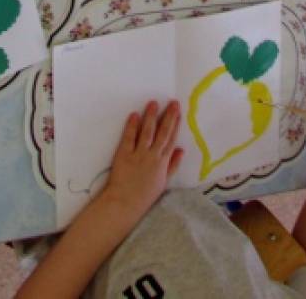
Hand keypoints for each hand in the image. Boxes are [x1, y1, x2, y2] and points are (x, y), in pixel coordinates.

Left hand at [99, 100, 183, 222]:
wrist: (125, 203)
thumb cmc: (145, 195)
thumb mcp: (163, 182)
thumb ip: (172, 165)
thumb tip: (181, 150)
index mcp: (163, 162)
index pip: (171, 139)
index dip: (175, 124)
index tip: (179, 111)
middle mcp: (152, 156)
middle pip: (162, 133)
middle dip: (168, 116)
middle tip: (172, 102)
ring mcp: (138, 154)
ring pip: (147, 132)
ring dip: (150, 116)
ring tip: (153, 103)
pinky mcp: (124, 155)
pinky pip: (129, 138)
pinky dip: (132, 126)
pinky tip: (135, 115)